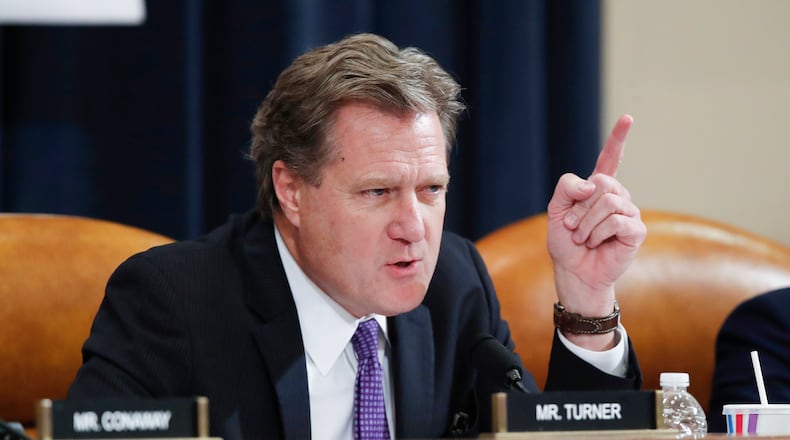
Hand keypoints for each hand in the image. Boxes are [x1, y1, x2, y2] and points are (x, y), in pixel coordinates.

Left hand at [546, 115, 645, 347]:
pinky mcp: (636, 230)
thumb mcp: (556, 210)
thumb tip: (592, 185)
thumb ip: (567, 187)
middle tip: (573, 226)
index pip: (610, 158)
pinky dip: (598, 232)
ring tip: (583, 237)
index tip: (627, 118)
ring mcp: (629, 212)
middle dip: (580, 207)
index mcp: (598, 189)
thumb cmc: (565, 241)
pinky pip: (617, 220)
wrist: (572, 270)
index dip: (618, 138)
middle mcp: (617, 197)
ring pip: (608, 202)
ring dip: (586, 223)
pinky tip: (596, 243)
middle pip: (602, 183)